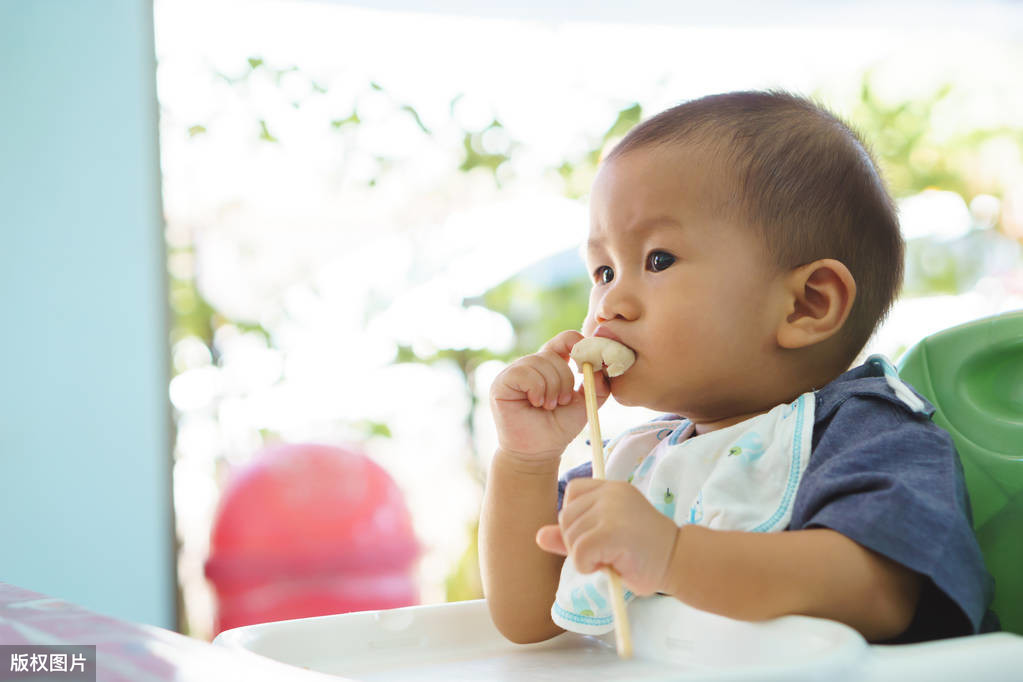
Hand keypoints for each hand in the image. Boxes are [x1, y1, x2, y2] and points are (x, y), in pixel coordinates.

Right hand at [490, 331, 609, 462]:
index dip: (577, 345)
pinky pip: (524, 373)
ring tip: (547, 406)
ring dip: (551, 388)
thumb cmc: (559, 427)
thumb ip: (598, 385)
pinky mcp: (502, 382)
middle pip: (554, 354)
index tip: (585, 363)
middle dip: (565, 380)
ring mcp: (515, 371)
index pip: (565, 339)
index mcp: (552, 364)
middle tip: (561, 402)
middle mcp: (532, 364)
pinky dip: (536, 389)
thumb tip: (601, 365)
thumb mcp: (585, 404)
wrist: (538, 451)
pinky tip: (535, 403)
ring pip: (540, 362)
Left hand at [535, 479, 679, 595]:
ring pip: (570, 537)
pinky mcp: (612, 532)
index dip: (576, 518)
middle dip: (577, 541)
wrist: (677, 561)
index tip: (596, 534)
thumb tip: (538, 536)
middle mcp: (611, 493)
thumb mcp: (604, 538)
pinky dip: (588, 566)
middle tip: (605, 552)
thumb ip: (573, 535)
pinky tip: (611, 565)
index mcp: (611, 488)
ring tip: (611, 558)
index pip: (572, 492)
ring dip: (584, 557)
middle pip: (565, 517)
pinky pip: (579, 554)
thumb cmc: (642, 551)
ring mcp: (612, 510)